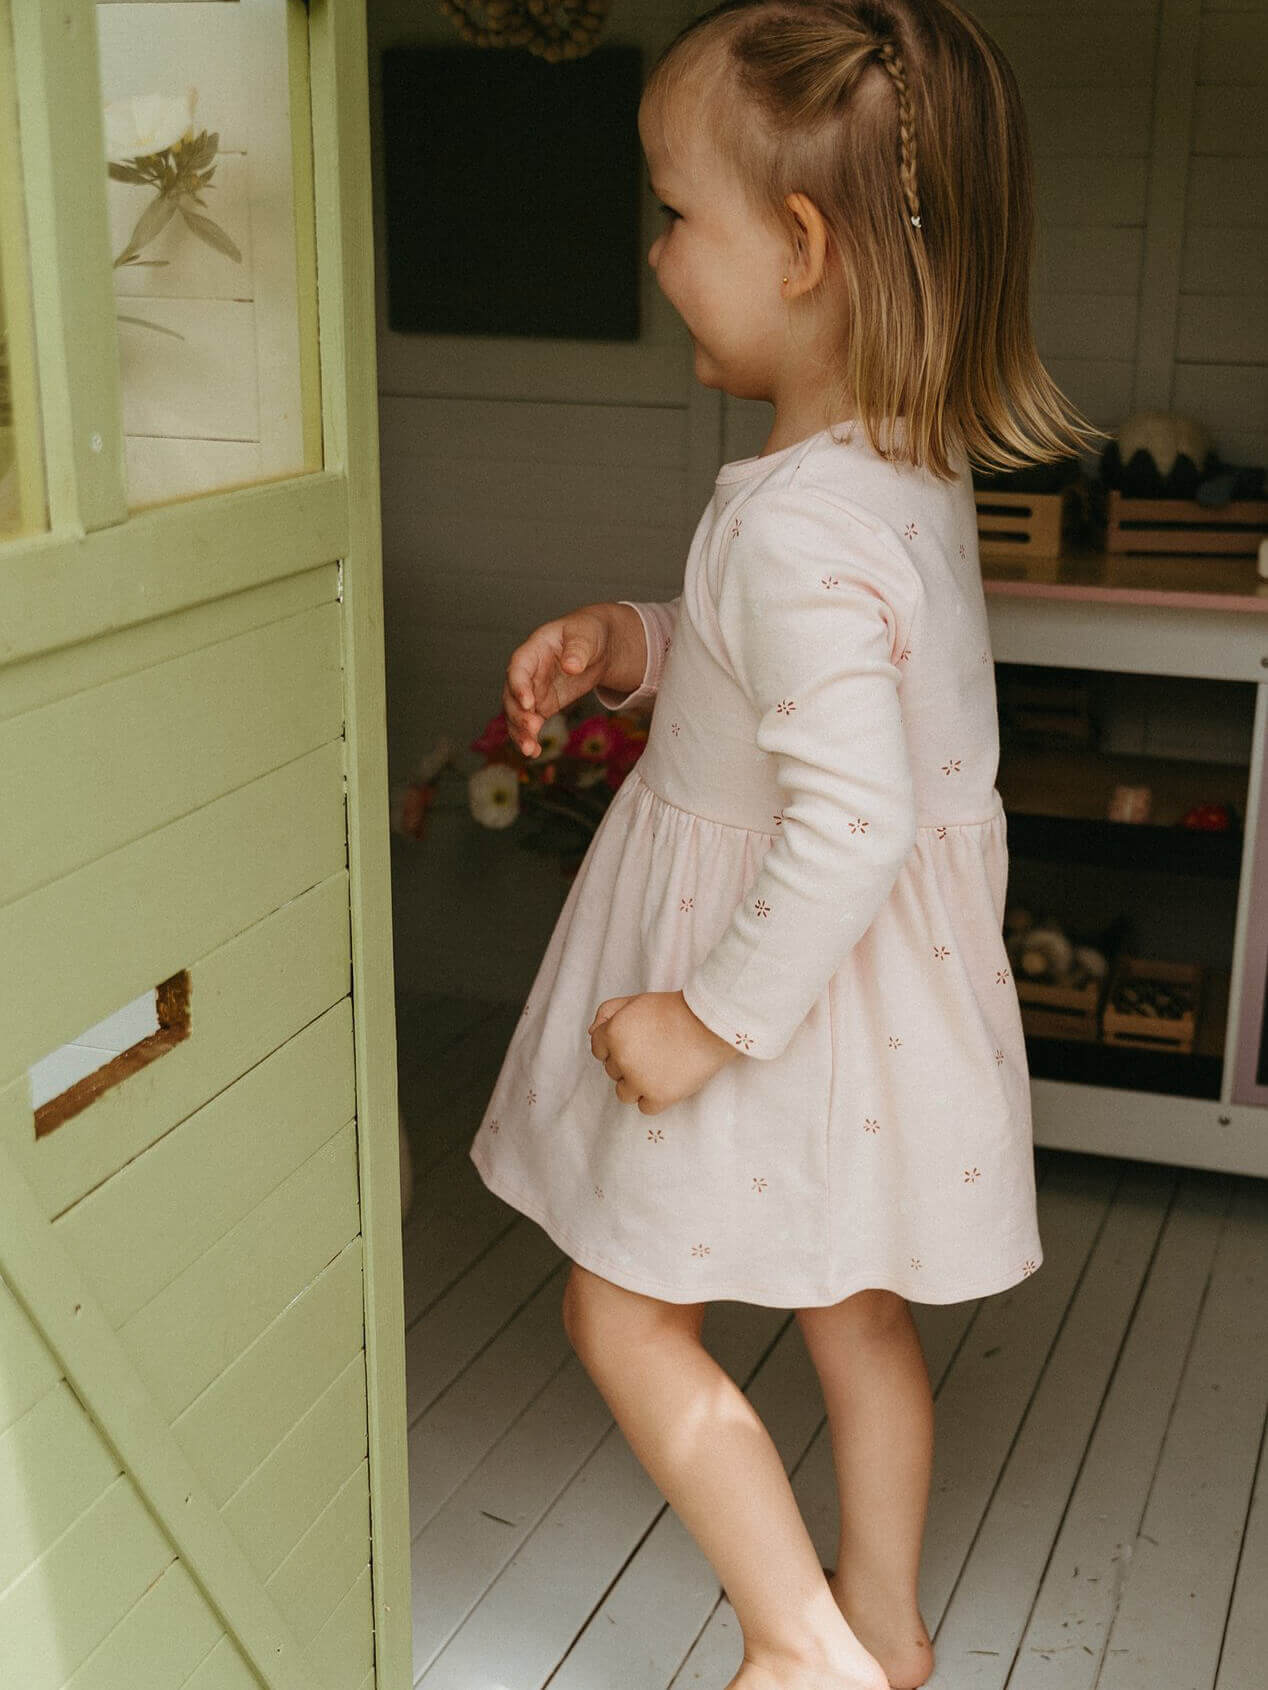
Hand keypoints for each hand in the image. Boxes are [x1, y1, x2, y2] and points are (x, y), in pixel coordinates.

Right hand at [502, 605, 614, 758]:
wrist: (597, 645)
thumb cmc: (588, 633)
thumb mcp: (587, 634)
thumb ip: (578, 649)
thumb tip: (571, 666)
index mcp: (534, 650)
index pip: (519, 667)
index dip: (519, 685)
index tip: (528, 703)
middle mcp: (527, 673)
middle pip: (511, 694)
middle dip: (518, 714)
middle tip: (532, 729)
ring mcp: (533, 690)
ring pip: (516, 714)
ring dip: (520, 732)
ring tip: (530, 749)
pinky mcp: (542, 706)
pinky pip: (530, 724)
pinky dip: (530, 738)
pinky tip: (535, 753)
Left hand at [588, 990, 741, 1113]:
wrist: (710, 1024)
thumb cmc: (675, 1009)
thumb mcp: (637, 1000)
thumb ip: (608, 1011)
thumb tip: (592, 1032)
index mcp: (613, 1033)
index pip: (598, 1048)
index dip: (616, 1044)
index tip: (637, 1041)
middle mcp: (621, 1059)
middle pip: (613, 1070)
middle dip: (628, 1062)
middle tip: (654, 1050)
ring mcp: (640, 1080)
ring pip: (624, 1092)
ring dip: (636, 1084)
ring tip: (659, 1068)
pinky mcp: (659, 1097)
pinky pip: (644, 1107)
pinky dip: (654, 1098)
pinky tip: (667, 1081)